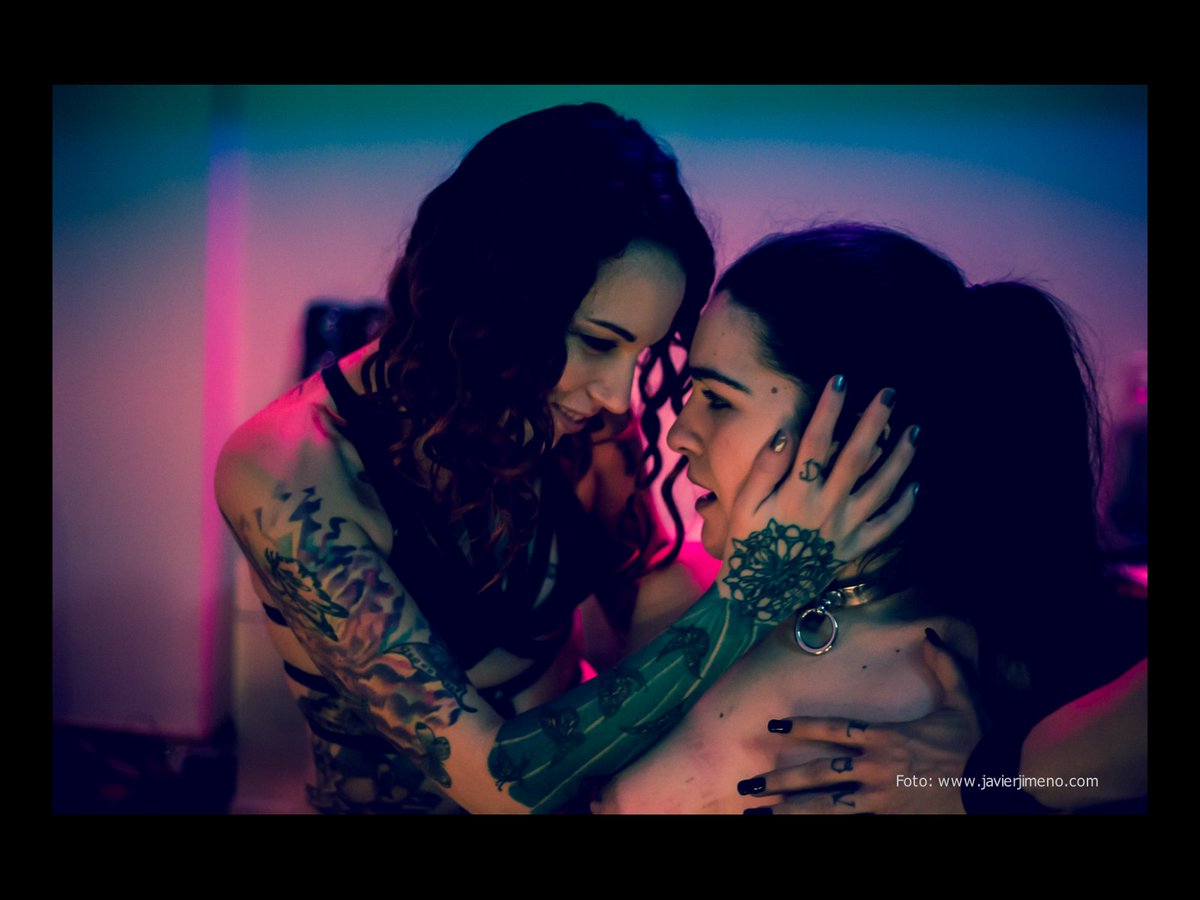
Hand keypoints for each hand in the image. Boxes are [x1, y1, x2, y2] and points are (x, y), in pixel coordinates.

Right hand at [719, 378, 918, 624]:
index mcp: (797, 494)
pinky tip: (916, 485)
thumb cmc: (747, 542)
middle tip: (891, 394)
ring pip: (881, 488)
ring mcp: (845, 530)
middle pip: (857, 457)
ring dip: (900, 458)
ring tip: (914, 432)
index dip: (830, 409)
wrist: (757, 594)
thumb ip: (764, 468)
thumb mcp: (743, 503)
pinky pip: (886, 526)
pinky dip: (904, 506)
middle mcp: (827, 509)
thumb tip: (785, 432)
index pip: (818, 441)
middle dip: (875, 421)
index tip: (840, 379)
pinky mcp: (854, 549)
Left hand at [739, 630, 982, 813]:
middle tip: (747, 785)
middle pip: (818, 773)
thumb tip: (930, 634)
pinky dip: (824, 826)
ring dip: (791, 810)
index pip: (833, 730)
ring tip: (759, 813)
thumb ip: (945, 666)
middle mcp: (877, 768)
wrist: (1001, 784)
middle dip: (780, 780)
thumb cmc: (982, 743)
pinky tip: (796, 830)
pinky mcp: (893, 818)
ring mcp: (883, 798)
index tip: (771, 726)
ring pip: (826, 807)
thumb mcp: (966, 698)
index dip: (801, 727)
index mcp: (887, 738)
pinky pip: (851, 825)